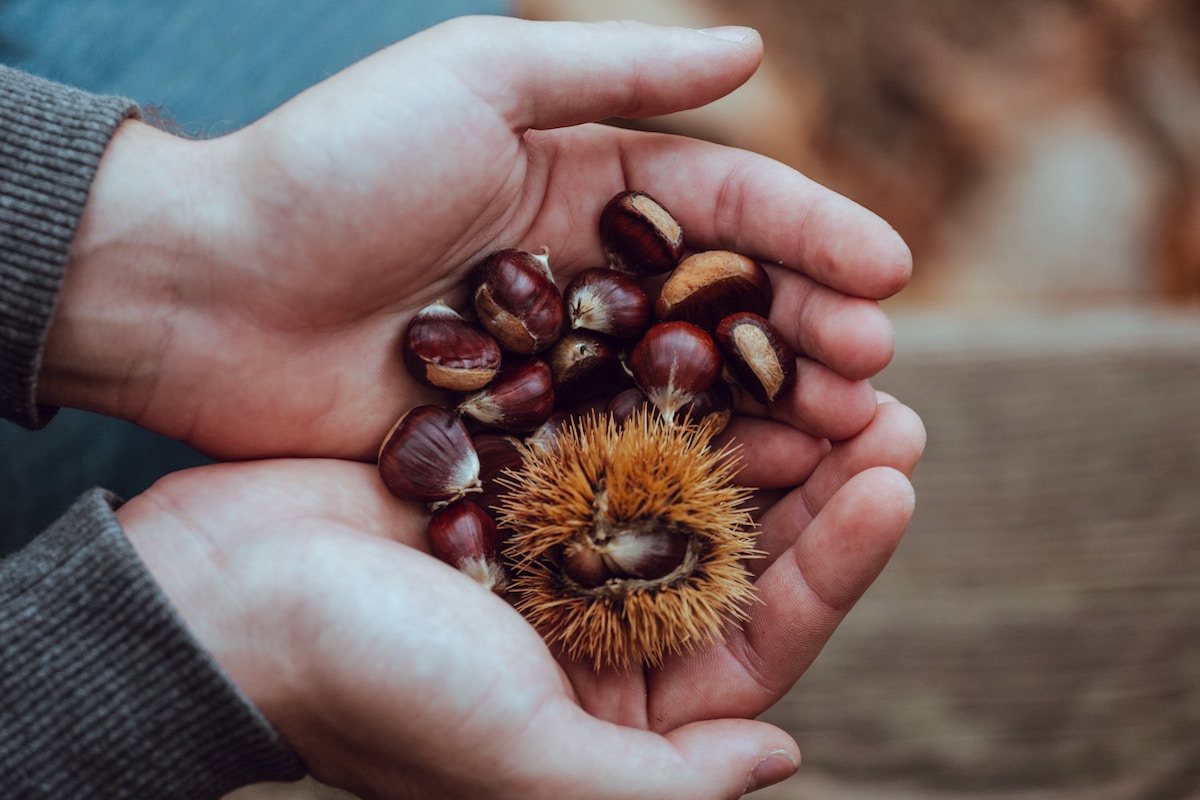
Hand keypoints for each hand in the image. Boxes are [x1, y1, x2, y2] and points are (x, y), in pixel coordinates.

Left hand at [41, 16, 909, 459]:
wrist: (203, 287)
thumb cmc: (334, 168)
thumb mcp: (478, 79)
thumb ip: (618, 69)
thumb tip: (756, 47)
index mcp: (583, 181)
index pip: (724, 205)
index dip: (811, 234)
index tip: (889, 277)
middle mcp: (584, 275)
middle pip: (722, 306)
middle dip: (808, 333)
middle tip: (877, 375)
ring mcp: (553, 363)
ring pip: (685, 386)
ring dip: (768, 410)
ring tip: (844, 435)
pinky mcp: (513, 438)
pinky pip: (616, 449)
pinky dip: (683, 466)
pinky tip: (747, 492)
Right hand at [116, 395, 922, 799]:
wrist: (215, 593)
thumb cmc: (363, 683)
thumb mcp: (519, 756)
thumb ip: (657, 785)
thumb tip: (782, 758)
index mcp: (609, 709)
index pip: (756, 638)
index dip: (836, 564)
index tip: (895, 479)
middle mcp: (593, 630)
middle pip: (736, 553)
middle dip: (817, 482)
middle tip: (888, 404)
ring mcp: (553, 545)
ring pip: (687, 482)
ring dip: (757, 425)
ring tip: (829, 361)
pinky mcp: (511, 475)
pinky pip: (614, 428)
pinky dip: (667, 388)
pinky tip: (716, 337)